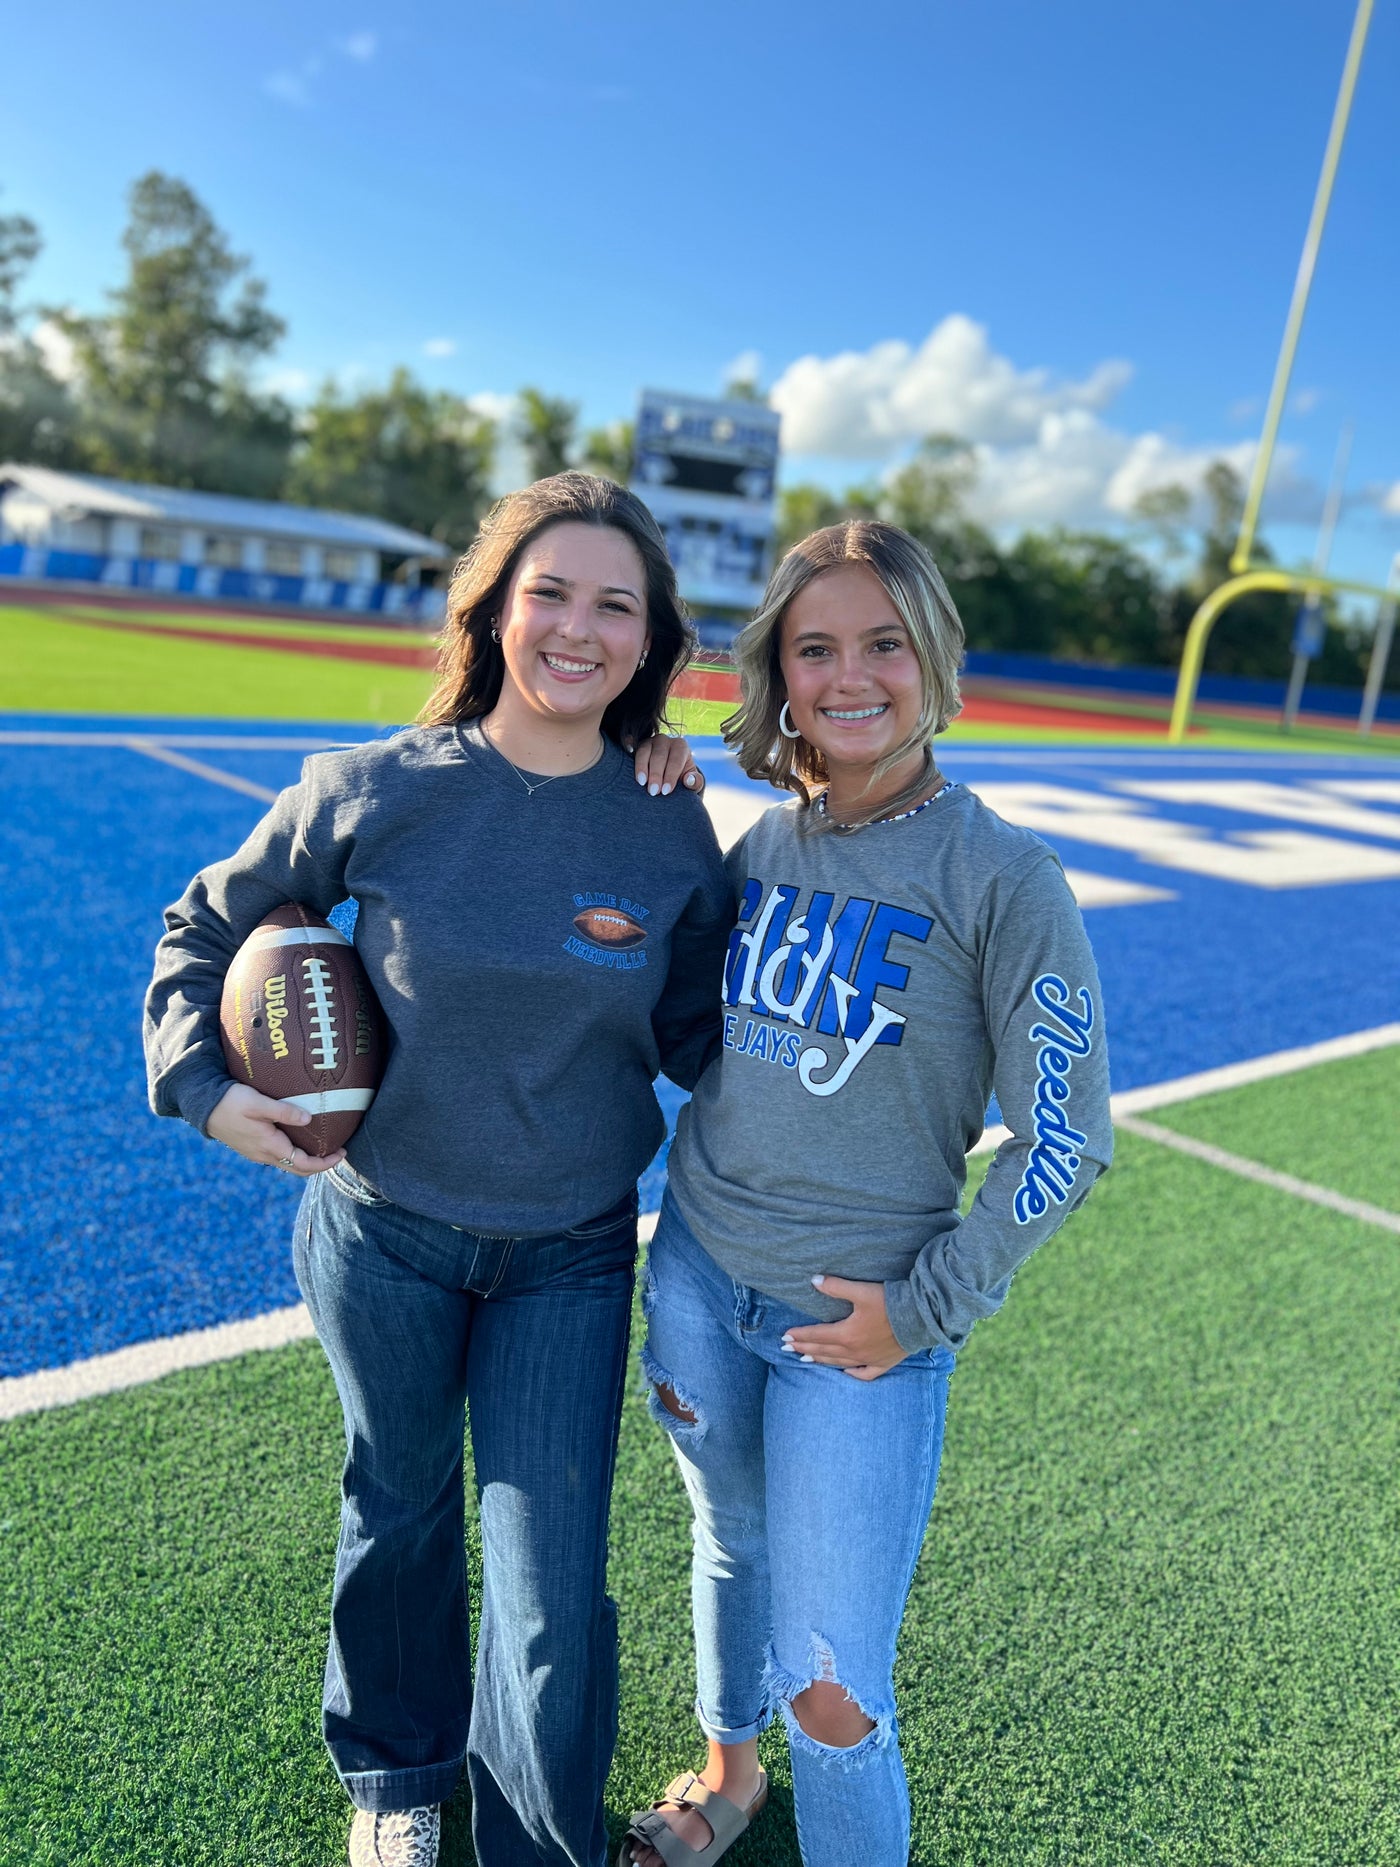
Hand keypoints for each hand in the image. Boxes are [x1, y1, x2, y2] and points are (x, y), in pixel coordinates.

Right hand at [206, 1082, 345, 1176]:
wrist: (203, 1106)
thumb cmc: (231, 1101)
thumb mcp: (259, 1103)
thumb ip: (284, 1111)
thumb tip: (310, 1118)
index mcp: (269, 1146)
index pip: (303, 1164)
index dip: (324, 1163)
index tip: (342, 1153)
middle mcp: (263, 1155)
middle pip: (297, 1168)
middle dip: (320, 1164)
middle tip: (338, 1151)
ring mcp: (256, 1153)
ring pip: (287, 1162)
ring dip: (307, 1159)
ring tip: (322, 1144)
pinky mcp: (251, 1146)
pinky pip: (278, 1155)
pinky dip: (294, 1152)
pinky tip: (299, 1138)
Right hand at [630, 733, 704, 797]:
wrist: (669, 775)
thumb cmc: (683, 779)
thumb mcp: (693, 782)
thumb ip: (695, 782)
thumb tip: (689, 780)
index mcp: (681, 747)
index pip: (676, 760)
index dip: (670, 776)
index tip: (665, 791)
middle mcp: (665, 741)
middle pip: (659, 756)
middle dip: (656, 774)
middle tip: (653, 792)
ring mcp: (649, 742)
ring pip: (644, 751)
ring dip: (642, 767)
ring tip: (642, 783)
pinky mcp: (637, 746)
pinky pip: (633, 748)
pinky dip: (630, 754)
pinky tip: (626, 764)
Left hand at [782, 1275, 906, 1380]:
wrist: (920, 1317)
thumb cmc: (890, 1303)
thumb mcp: (861, 1291)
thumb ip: (836, 1287)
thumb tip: (814, 1280)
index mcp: (847, 1334)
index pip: (817, 1335)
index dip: (800, 1335)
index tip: (785, 1337)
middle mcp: (854, 1350)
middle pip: (823, 1351)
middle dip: (804, 1349)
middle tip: (787, 1349)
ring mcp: (869, 1359)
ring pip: (839, 1362)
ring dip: (820, 1360)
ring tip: (805, 1360)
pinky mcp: (884, 1363)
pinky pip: (864, 1373)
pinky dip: (852, 1372)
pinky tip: (845, 1371)